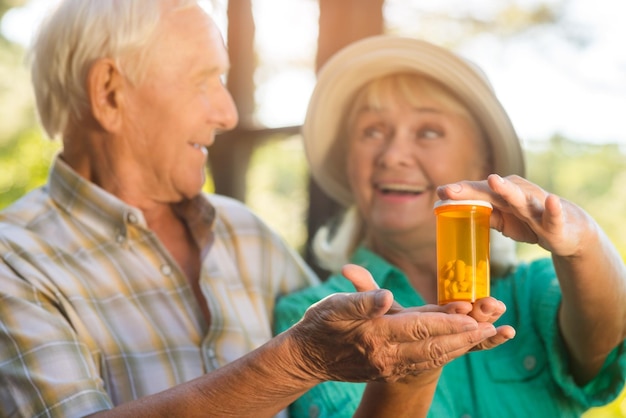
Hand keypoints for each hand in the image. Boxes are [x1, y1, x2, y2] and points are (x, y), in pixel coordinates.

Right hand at [287, 265, 505, 383]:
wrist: (307, 357)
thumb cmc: (320, 325)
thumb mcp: (334, 306)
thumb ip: (362, 300)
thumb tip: (387, 296)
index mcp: (375, 335)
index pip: (419, 327)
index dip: (447, 321)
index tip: (472, 316)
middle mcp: (385, 357)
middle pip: (433, 347)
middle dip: (463, 338)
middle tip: (490, 328)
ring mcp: (388, 367)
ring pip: (431, 358)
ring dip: (459, 348)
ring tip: (482, 337)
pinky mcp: (387, 371)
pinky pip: (422, 364)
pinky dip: (444, 355)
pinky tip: (455, 348)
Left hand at [437, 174, 593, 256]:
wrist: (569, 229)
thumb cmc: (530, 221)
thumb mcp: (504, 220)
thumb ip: (483, 213)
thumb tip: (450, 210)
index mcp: (502, 196)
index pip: (476, 193)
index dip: (458, 193)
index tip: (439, 192)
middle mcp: (517, 195)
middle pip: (491, 192)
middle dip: (471, 190)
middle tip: (450, 190)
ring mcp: (535, 206)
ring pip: (519, 198)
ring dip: (506, 189)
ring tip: (494, 180)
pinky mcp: (554, 219)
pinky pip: (553, 213)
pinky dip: (553, 207)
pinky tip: (552, 200)